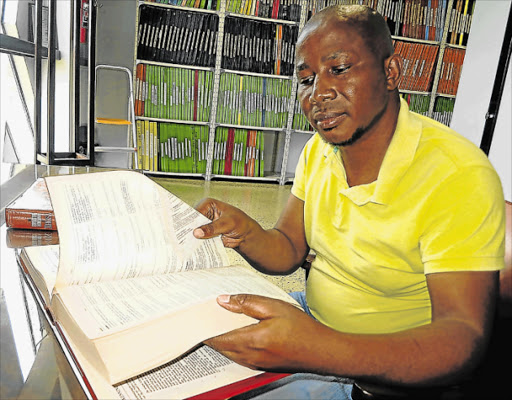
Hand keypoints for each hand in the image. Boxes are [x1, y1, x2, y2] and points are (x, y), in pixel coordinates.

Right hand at [193, 198, 257, 248]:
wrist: (245, 234)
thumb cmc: (240, 223)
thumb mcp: (226, 224)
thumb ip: (212, 228)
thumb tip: (197, 232)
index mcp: (208, 205)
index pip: (195, 212)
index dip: (190, 221)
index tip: (187, 229)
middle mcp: (204, 213)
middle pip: (193, 222)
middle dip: (190, 230)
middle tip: (185, 238)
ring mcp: (205, 224)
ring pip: (195, 231)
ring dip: (193, 238)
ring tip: (188, 245)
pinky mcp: (206, 234)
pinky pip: (199, 239)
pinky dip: (197, 244)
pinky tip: (194, 248)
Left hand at [204, 294, 325, 370]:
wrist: (322, 351)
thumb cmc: (302, 329)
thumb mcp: (275, 307)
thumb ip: (247, 303)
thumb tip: (223, 300)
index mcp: (250, 341)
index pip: (216, 337)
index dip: (204, 326)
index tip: (196, 314)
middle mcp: (249, 356)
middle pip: (219, 346)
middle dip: (210, 331)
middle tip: (205, 314)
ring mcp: (254, 363)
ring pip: (227, 352)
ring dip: (221, 339)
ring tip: (219, 320)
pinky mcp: (260, 365)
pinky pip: (238, 356)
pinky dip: (232, 345)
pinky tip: (237, 332)